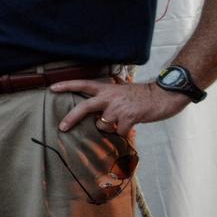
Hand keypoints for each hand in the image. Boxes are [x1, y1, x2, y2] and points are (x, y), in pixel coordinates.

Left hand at [51, 80, 191, 133]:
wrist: (164, 96)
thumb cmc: (142, 95)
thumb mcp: (122, 90)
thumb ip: (108, 96)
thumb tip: (98, 107)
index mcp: (107, 89)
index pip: (83, 84)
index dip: (67, 85)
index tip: (52, 88)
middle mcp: (109, 97)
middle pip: (84, 107)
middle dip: (71, 118)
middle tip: (62, 127)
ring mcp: (118, 108)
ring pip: (103, 125)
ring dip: (110, 128)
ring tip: (123, 120)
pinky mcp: (128, 118)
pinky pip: (118, 132)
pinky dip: (123, 132)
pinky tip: (132, 124)